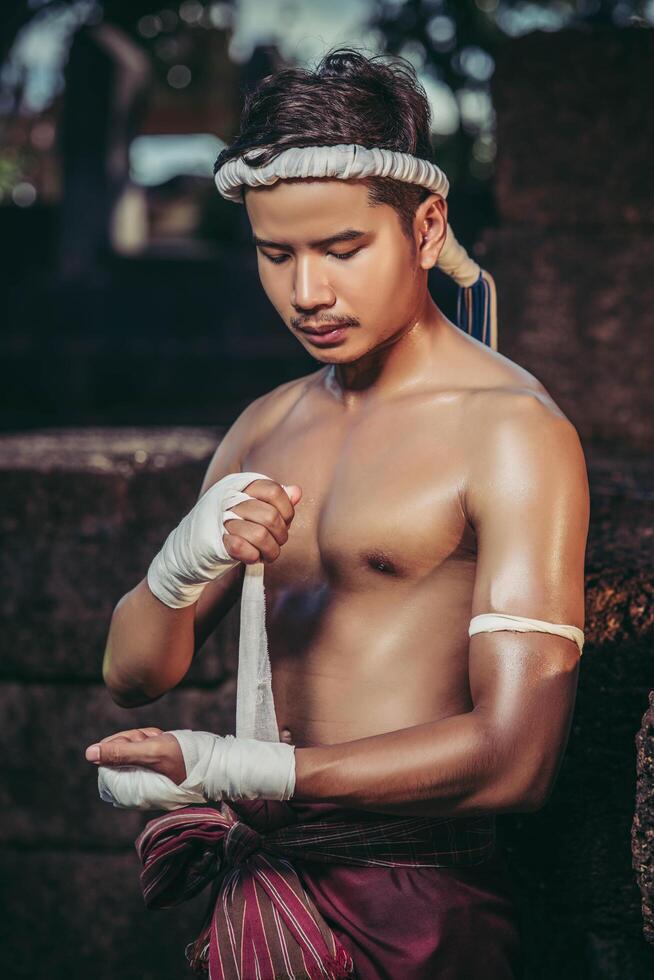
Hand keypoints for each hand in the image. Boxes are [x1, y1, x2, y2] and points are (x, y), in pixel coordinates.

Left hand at [84, 727, 186, 784]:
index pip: (107, 754)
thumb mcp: (149, 752)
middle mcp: (131, 783)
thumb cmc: (182, 760)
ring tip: (165, 743)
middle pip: (121, 747)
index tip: (142, 742)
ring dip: (150, 737)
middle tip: (157, 742)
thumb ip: (119, 752)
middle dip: (139, 738)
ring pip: (135, 743)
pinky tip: (168, 743)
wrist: (210, 764)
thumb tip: (89, 753)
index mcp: (125, 786)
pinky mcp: (153, 768)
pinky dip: (156, 740)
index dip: (124, 742)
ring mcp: (142, 776)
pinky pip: (147, 746)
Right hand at [147, 470, 301, 608]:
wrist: (189, 554)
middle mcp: (228, 499)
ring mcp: (219, 519)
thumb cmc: (227, 531)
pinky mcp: (214, 541)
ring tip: (267, 555)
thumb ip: (274, 502)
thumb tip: (296, 491)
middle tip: (277, 543)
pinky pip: (242, 548)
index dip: (286, 509)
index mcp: (238, 487)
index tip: (284, 521)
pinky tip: (251, 558)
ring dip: (270, 551)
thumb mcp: (252, 513)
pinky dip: (252, 557)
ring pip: (260, 534)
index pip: (273, 491)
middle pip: (270, 516)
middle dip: (280, 535)